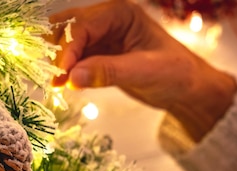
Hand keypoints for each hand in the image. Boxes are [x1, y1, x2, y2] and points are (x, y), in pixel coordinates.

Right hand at [49, 0, 236, 140]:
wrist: (188, 89)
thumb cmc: (176, 73)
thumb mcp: (145, 72)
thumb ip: (109, 72)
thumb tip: (73, 77)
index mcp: (121, 14)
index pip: (83, 25)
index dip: (68, 48)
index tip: (62, 73)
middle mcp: (108, 21)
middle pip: (69, 29)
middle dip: (57, 51)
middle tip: (48, 76)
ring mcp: (103, 38)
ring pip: (69, 44)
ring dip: (58, 61)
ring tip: (51, 84)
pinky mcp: (101, 56)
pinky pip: (77, 60)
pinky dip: (67, 71)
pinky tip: (60, 87)